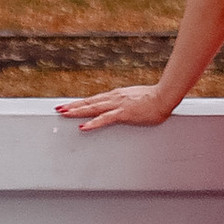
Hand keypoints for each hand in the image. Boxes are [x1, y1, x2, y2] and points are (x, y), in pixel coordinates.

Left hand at [56, 81, 178, 128]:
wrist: (164, 95)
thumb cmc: (155, 98)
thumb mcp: (137, 100)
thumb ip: (129, 104)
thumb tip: (127, 107)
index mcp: (117, 95)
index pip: (94, 99)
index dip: (81, 103)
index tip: (69, 105)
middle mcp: (114, 98)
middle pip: (89, 102)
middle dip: (73, 106)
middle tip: (59, 108)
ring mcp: (117, 105)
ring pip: (92, 108)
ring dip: (77, 111)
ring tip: (64, 114)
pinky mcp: (123, 113)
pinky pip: (104, 119)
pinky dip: (92, 123)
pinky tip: (82, 127)